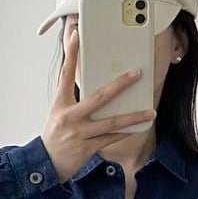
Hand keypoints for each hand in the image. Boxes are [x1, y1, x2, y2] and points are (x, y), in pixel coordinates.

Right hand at [41, 29, 156, 183]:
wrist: (46, 163)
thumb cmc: (55, 134)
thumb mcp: (58, 111)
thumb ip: (74, 97)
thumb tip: (95, 82)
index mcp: (61, 103)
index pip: (66, 73)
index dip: (71, 53)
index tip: (77, 35)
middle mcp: (70, 116)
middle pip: (99, 97)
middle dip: (120, 84)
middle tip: (137, 73)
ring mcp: (80, 133)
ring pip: (112, 122)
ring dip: (133, 116)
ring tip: (150, 111)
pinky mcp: (88, 148)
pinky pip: (111, 138)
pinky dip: (125, 132)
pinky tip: (138, 127)